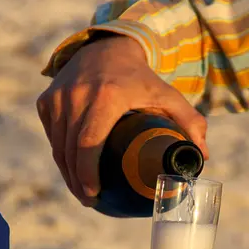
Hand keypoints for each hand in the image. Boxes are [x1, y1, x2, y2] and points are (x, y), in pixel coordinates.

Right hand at [36, 35, 208, 205]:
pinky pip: (52, 136)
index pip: (89, 143)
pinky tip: (71, 169)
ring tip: (81, 190)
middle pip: (70, 150)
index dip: (87, 174)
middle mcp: (77, 95)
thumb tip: (202, 156)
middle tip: (90, 200)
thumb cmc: (140, 79)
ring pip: (57, 146)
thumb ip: (190, 122)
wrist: (107, 48)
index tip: (93, 195)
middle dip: (77, 182)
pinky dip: (60, 154)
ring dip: (66, 173)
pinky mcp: (46, 100)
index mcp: (107, 96)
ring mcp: (58, 97)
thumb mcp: (168, 95)